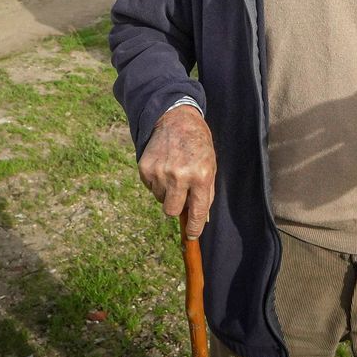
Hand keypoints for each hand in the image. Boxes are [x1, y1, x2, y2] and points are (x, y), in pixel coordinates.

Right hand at [139, 105, 215, 238]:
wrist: (175, 119)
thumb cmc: (198, 145)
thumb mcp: (211, 166)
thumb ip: (206, 193)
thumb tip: (198, 219)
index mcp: (201, 176)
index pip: (196, 212)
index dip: (194, 228)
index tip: (191, 236)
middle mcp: (179, 176)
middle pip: (172, 212)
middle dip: (176, 208)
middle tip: (181, 195)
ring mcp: (160, 172)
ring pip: (160, 199)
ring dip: (167, 192)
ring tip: (174, 172)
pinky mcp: (145, 168)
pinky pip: (150, 188)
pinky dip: (157, 182)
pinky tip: (164, 166)